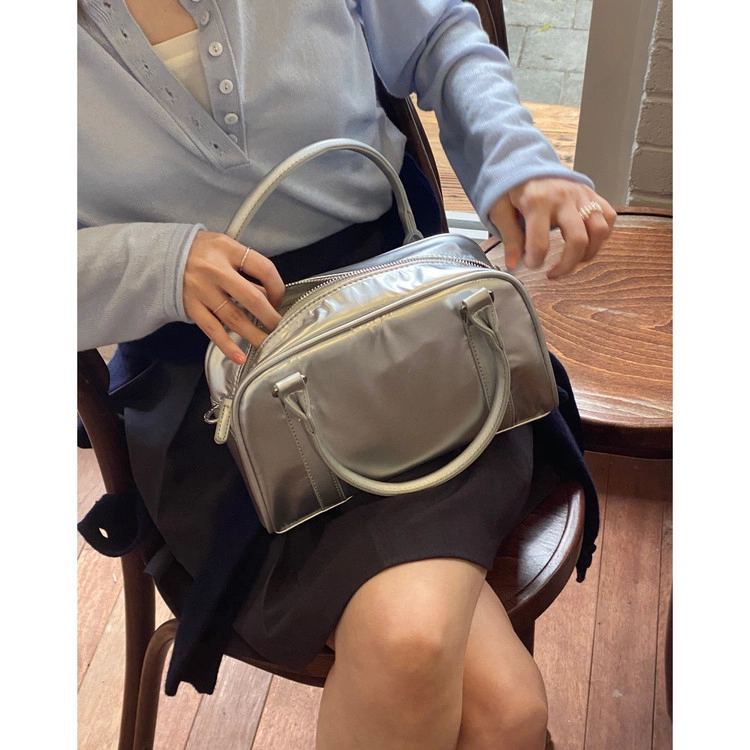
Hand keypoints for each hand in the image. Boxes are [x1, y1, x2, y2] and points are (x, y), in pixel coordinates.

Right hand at [182, 230, 284, 363]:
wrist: (159, 255)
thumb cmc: (199, 251)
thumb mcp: (225, 248)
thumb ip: (246, 269)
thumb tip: (269, 295)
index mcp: (227, 250)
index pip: (263, 268)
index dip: (277, 287)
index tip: (278, 299)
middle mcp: (215, 270)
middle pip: (251, 298)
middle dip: (270, 317)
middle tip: (279, 328)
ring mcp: (202, 291)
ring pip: (234, 318)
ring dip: (254, 334)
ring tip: (267, 344)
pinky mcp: (191, 307)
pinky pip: (212, 329)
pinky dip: (227, 345)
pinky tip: (239, 357)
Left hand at [488, 177, 616, 278]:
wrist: (526, 161)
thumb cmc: (513, 188)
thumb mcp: (500, 210)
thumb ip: (510, 237)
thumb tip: (514, 264)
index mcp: (537, 202)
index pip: (541, 242)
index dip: (535, 261)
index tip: (531, 265)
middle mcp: (563, 198)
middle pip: (578, 240)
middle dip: (567, 265)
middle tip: (553, 274)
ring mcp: (581, 195)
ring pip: (599, 231)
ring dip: (588, 253)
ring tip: (572, 261)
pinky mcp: (592, 194)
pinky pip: (608, 217)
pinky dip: (602, 235)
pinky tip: (586, 242)